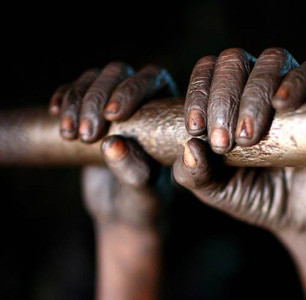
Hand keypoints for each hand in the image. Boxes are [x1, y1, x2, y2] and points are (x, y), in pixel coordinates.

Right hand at [49, 62, 175, 299]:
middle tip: (88, 134)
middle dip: (98, 98)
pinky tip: (55, 113)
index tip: (113, 115)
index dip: (131, 89)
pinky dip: (63, 98)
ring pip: (93, 78)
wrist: (122, 209)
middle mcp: (143, 98)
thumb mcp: (144, 190)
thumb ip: (134, 169)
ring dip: (77, 101)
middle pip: (118, 73)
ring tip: (70, 135)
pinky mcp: (89, 109)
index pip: (152, 78)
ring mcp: (114, 100)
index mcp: (168, 108)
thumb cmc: (143, 199)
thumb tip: (112, 144)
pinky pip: (73, 89)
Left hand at [173, 48, 305, 235]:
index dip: (198, 93)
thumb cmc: (251, 194)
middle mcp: (256, 85)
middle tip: (224, 143)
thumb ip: (193, 174)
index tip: (195, 129)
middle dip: (223, 99)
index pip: (207, 72)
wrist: (297, 216)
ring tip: (248, 136)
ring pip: (272, 60)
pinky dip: (296, 82)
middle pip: (235, 61)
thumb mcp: (214, 190)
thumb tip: (190, 147)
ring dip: (255, 93)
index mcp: (226, 98)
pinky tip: (282, 105)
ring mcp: (291, 88)